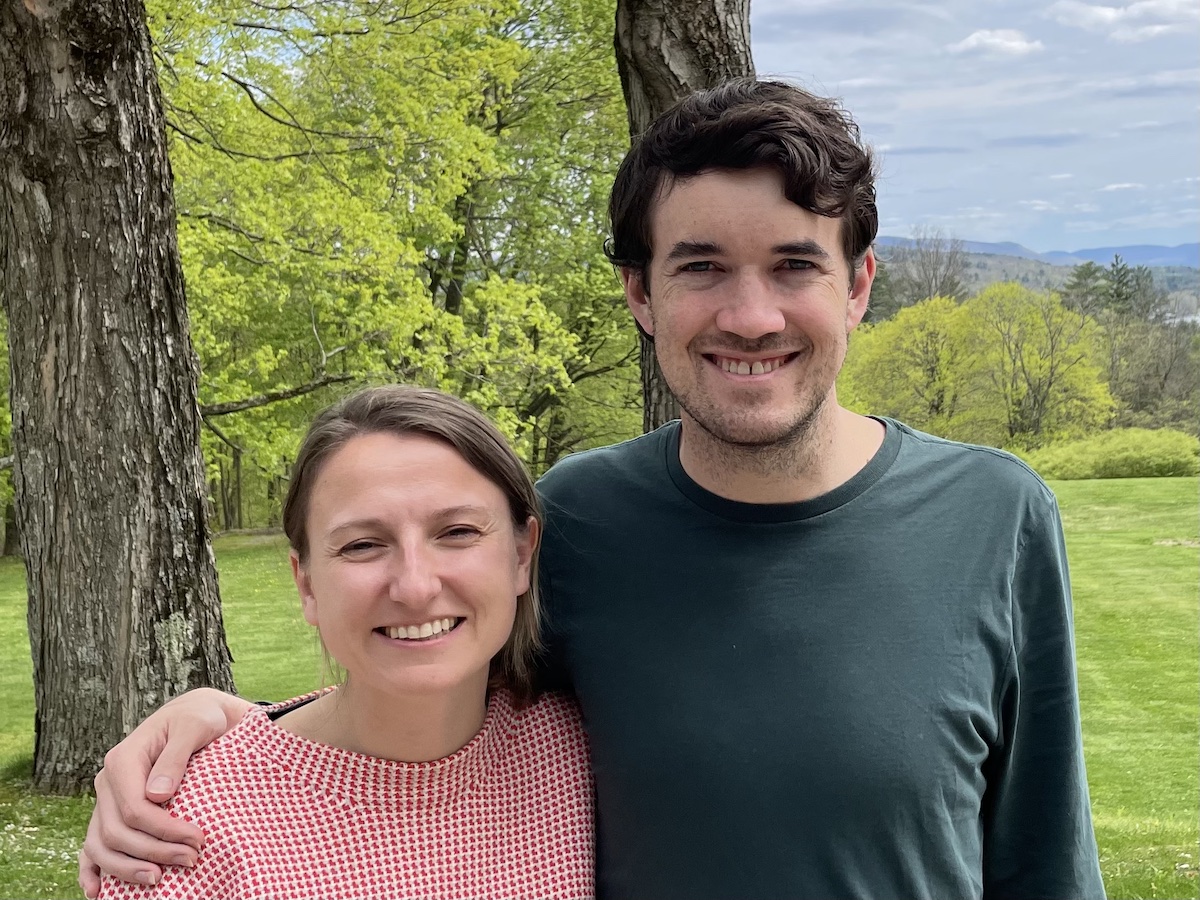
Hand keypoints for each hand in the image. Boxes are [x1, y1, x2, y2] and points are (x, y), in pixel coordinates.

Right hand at [78, 688, 251, 898]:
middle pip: (117, 832)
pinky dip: (92, 870)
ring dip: (126, 869)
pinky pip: (92, 845)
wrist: (196, 714)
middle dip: (154, 852)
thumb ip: (175, 757)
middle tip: (192, 859)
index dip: (164, 830)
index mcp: (122, 760)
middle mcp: (107, 782)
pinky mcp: (112, 811)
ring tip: (158, 880)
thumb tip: (157, 796)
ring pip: (101, 845)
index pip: (134, 809)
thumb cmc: (199, 719)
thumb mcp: (194, 727)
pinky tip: (98, 892)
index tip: (198, 839)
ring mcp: (106, 799)